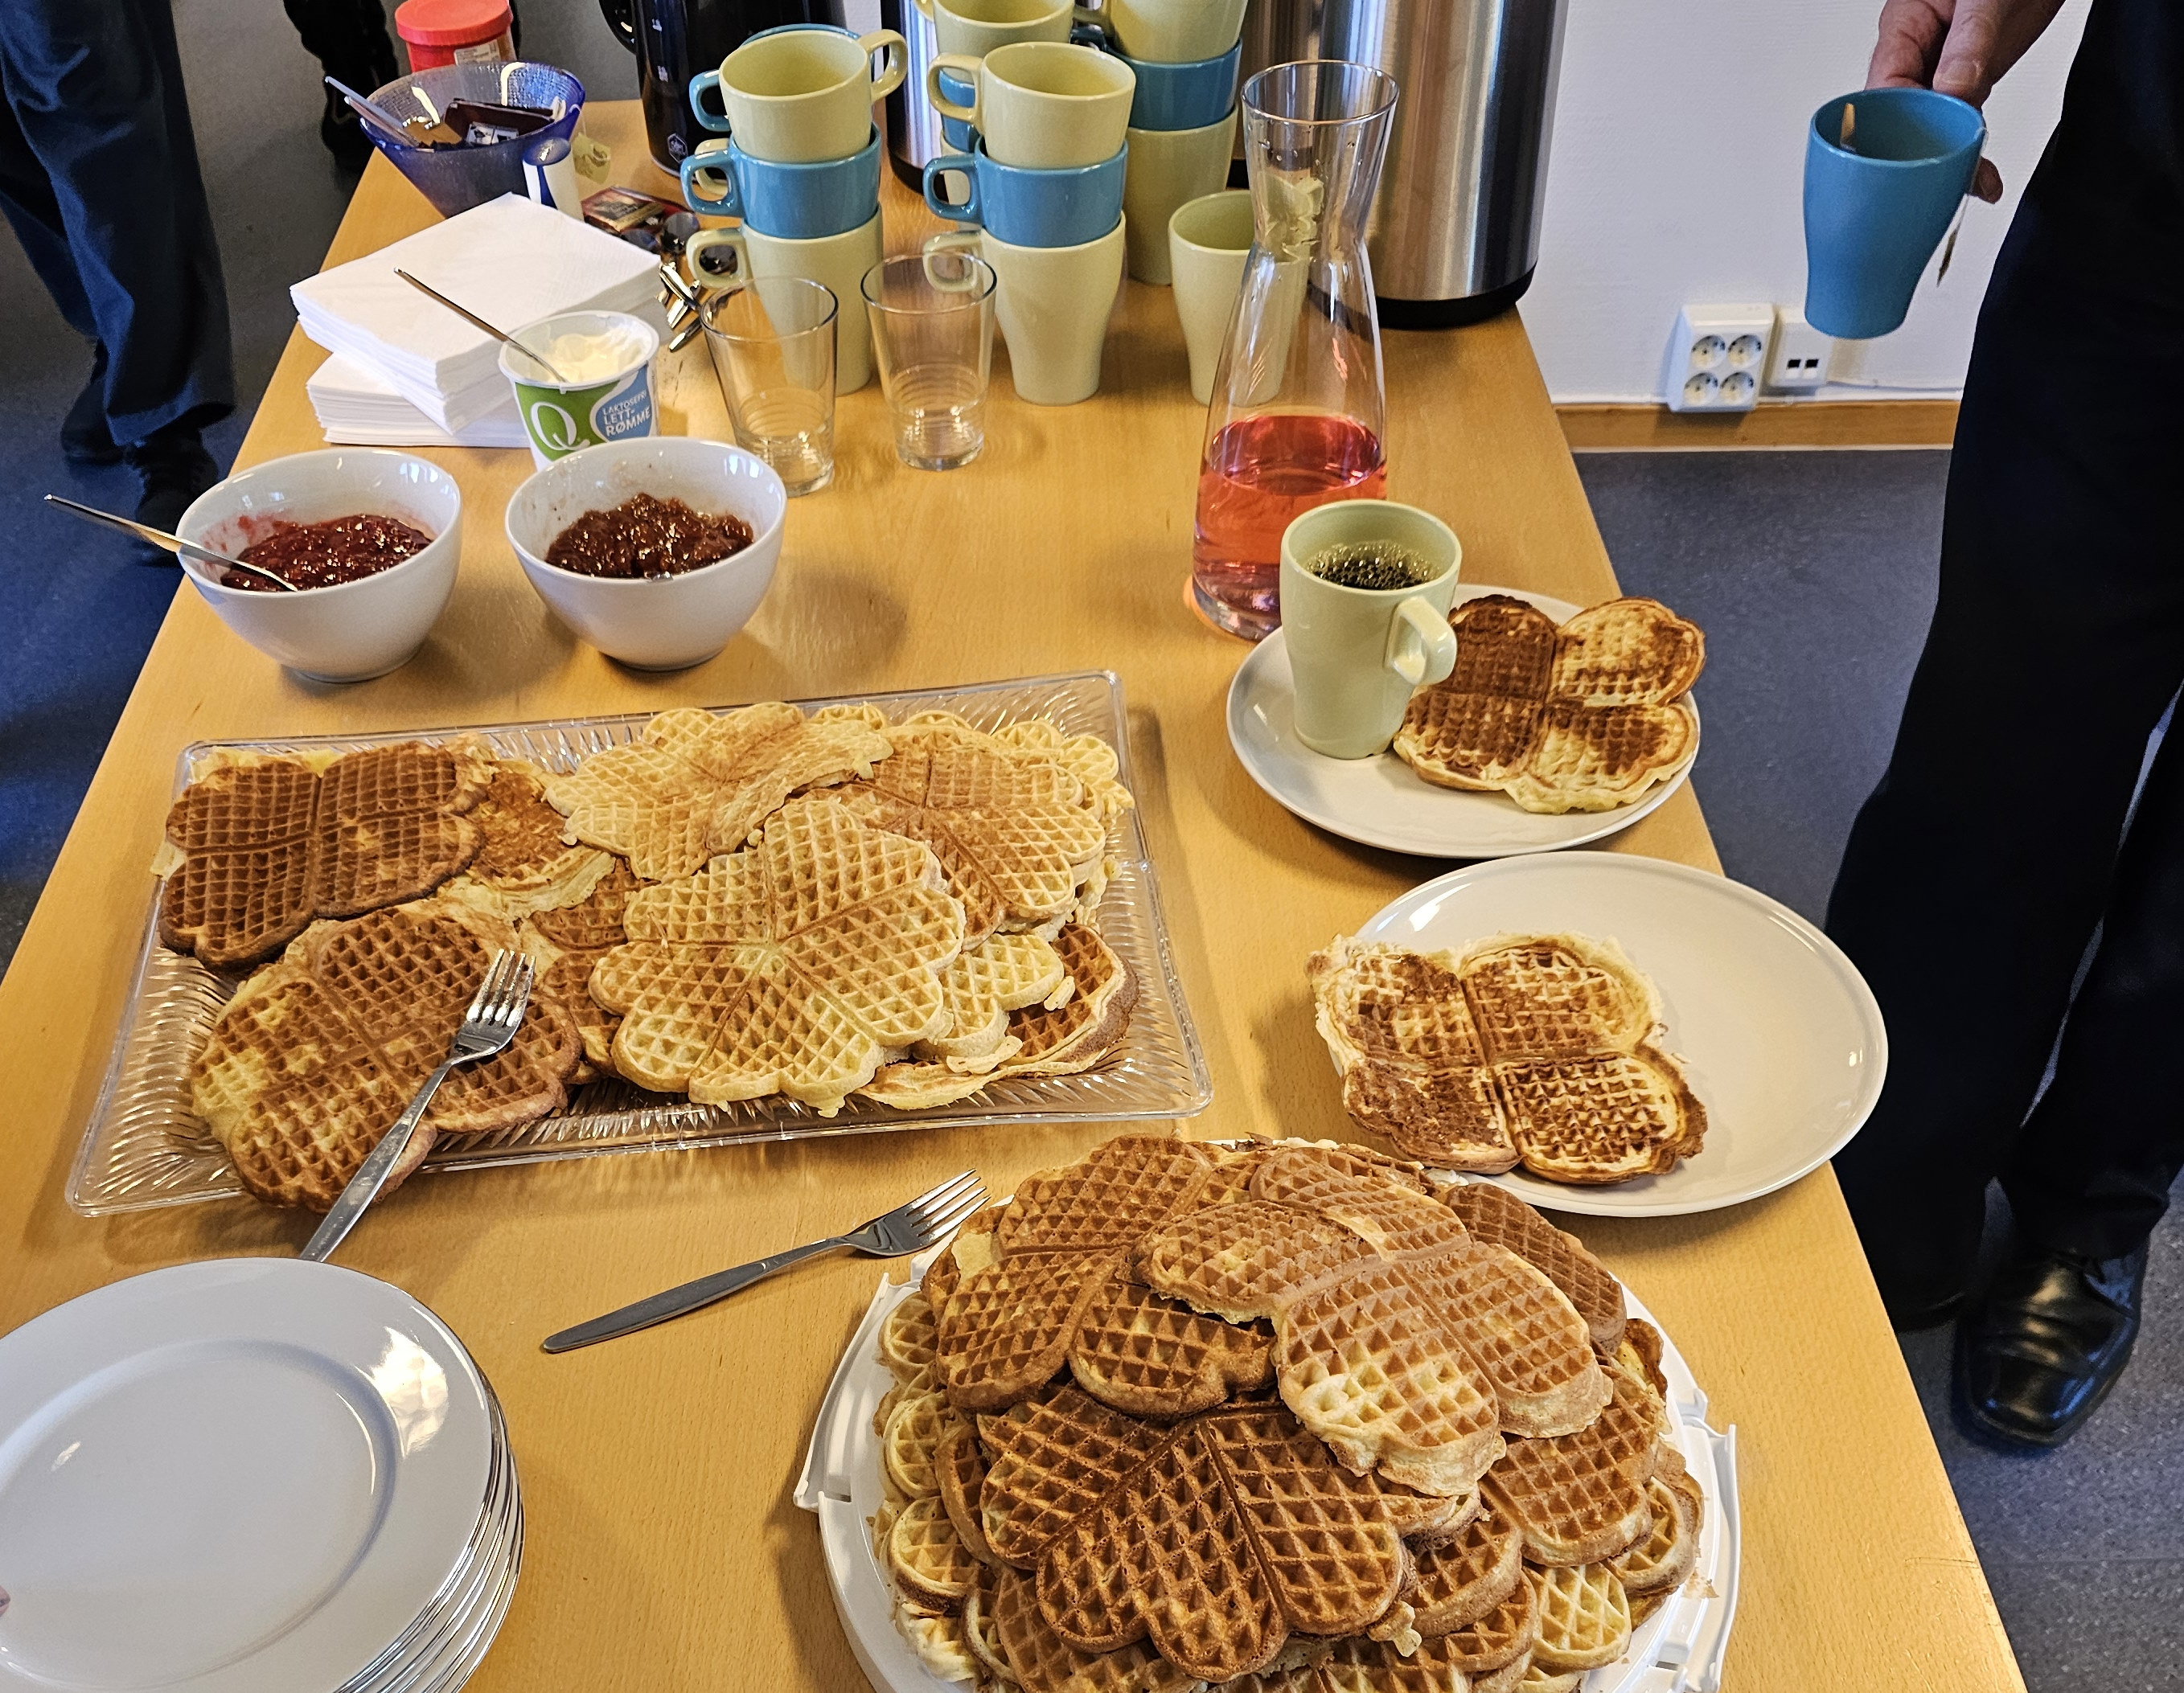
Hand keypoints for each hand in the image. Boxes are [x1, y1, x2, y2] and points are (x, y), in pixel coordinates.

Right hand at [1866, 0, 2067, 199]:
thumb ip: (1969, 42)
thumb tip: (1953, 89)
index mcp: (1902, 30)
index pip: (1885, 91)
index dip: (1897, 128)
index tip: (1921, 154)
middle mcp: (1915, 57)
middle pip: (1902, 121)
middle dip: (1919, 157)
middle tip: (1944, 181)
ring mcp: (1942, 73)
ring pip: (1933, 128)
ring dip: (1950, 160)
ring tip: (1971, 184)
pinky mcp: (1970, 82)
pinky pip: (1961, 123)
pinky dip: (1972, 150)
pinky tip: (1983, 175)